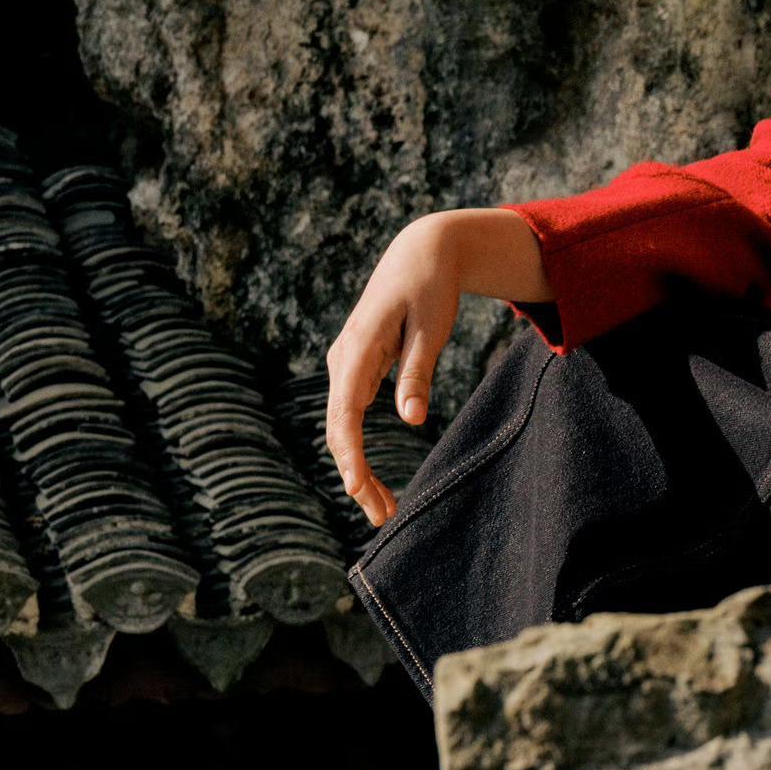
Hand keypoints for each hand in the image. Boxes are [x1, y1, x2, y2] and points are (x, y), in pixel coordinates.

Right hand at [324, 211, 463, 526]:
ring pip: (341, 426)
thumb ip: (419, 372)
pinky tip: (372, 479)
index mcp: (358, 347)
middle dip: (355, 475)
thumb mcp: (432, 327)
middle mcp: (343, 358)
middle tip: (381, 517)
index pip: (344, 412)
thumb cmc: (431, 287)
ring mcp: (346, 363)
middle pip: (338, 428)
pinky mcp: (356, 367)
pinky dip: (358, 449)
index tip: (357, 489)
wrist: (421, 251)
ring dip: (357, 468)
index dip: (349, 454)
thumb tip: (411, 420)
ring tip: (381, 508)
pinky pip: (350, 416)